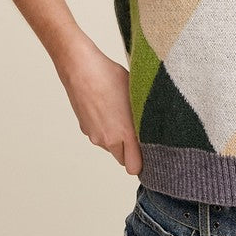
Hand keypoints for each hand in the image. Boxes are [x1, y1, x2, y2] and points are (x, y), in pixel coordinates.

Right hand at [58, 38, 142, 174]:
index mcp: (124, 133)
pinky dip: (105, 128)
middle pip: (123, 159)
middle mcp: (108, 140)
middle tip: (137, 130)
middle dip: (131, 150)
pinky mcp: (85, 128)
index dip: (142, 160)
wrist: (81, 68)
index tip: (149, 149)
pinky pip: (100, 135)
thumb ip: (144, 118)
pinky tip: (107, 108)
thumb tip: (154, 128)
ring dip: (117, 138)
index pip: (134, 167)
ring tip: (121, 113)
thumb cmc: (110, 77)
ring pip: (111, 147)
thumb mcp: (136, 94)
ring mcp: (94, 135)